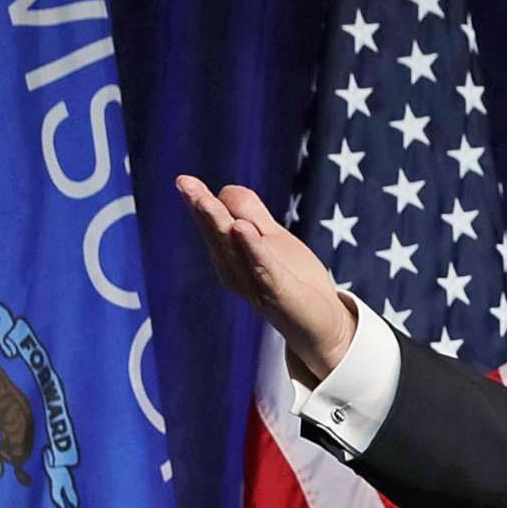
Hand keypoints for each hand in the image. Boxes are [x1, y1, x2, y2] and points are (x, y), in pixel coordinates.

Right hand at [175, 176, 357, 378]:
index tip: (189, 182)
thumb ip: (252, 214)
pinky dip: (252, 248)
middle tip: (182, 183)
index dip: (215, 199)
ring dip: (219, 223)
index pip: (216, 219)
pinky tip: (242, 229)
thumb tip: (226, 190)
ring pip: (232, 248)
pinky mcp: (277, 293)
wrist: (324, 325)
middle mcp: (235, 269)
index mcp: (231, 254)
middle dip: (200, 207)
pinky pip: (262, 267)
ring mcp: (254, 282)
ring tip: (204, 200)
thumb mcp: (272, 238)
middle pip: (216, 232)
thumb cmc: (295, 279)